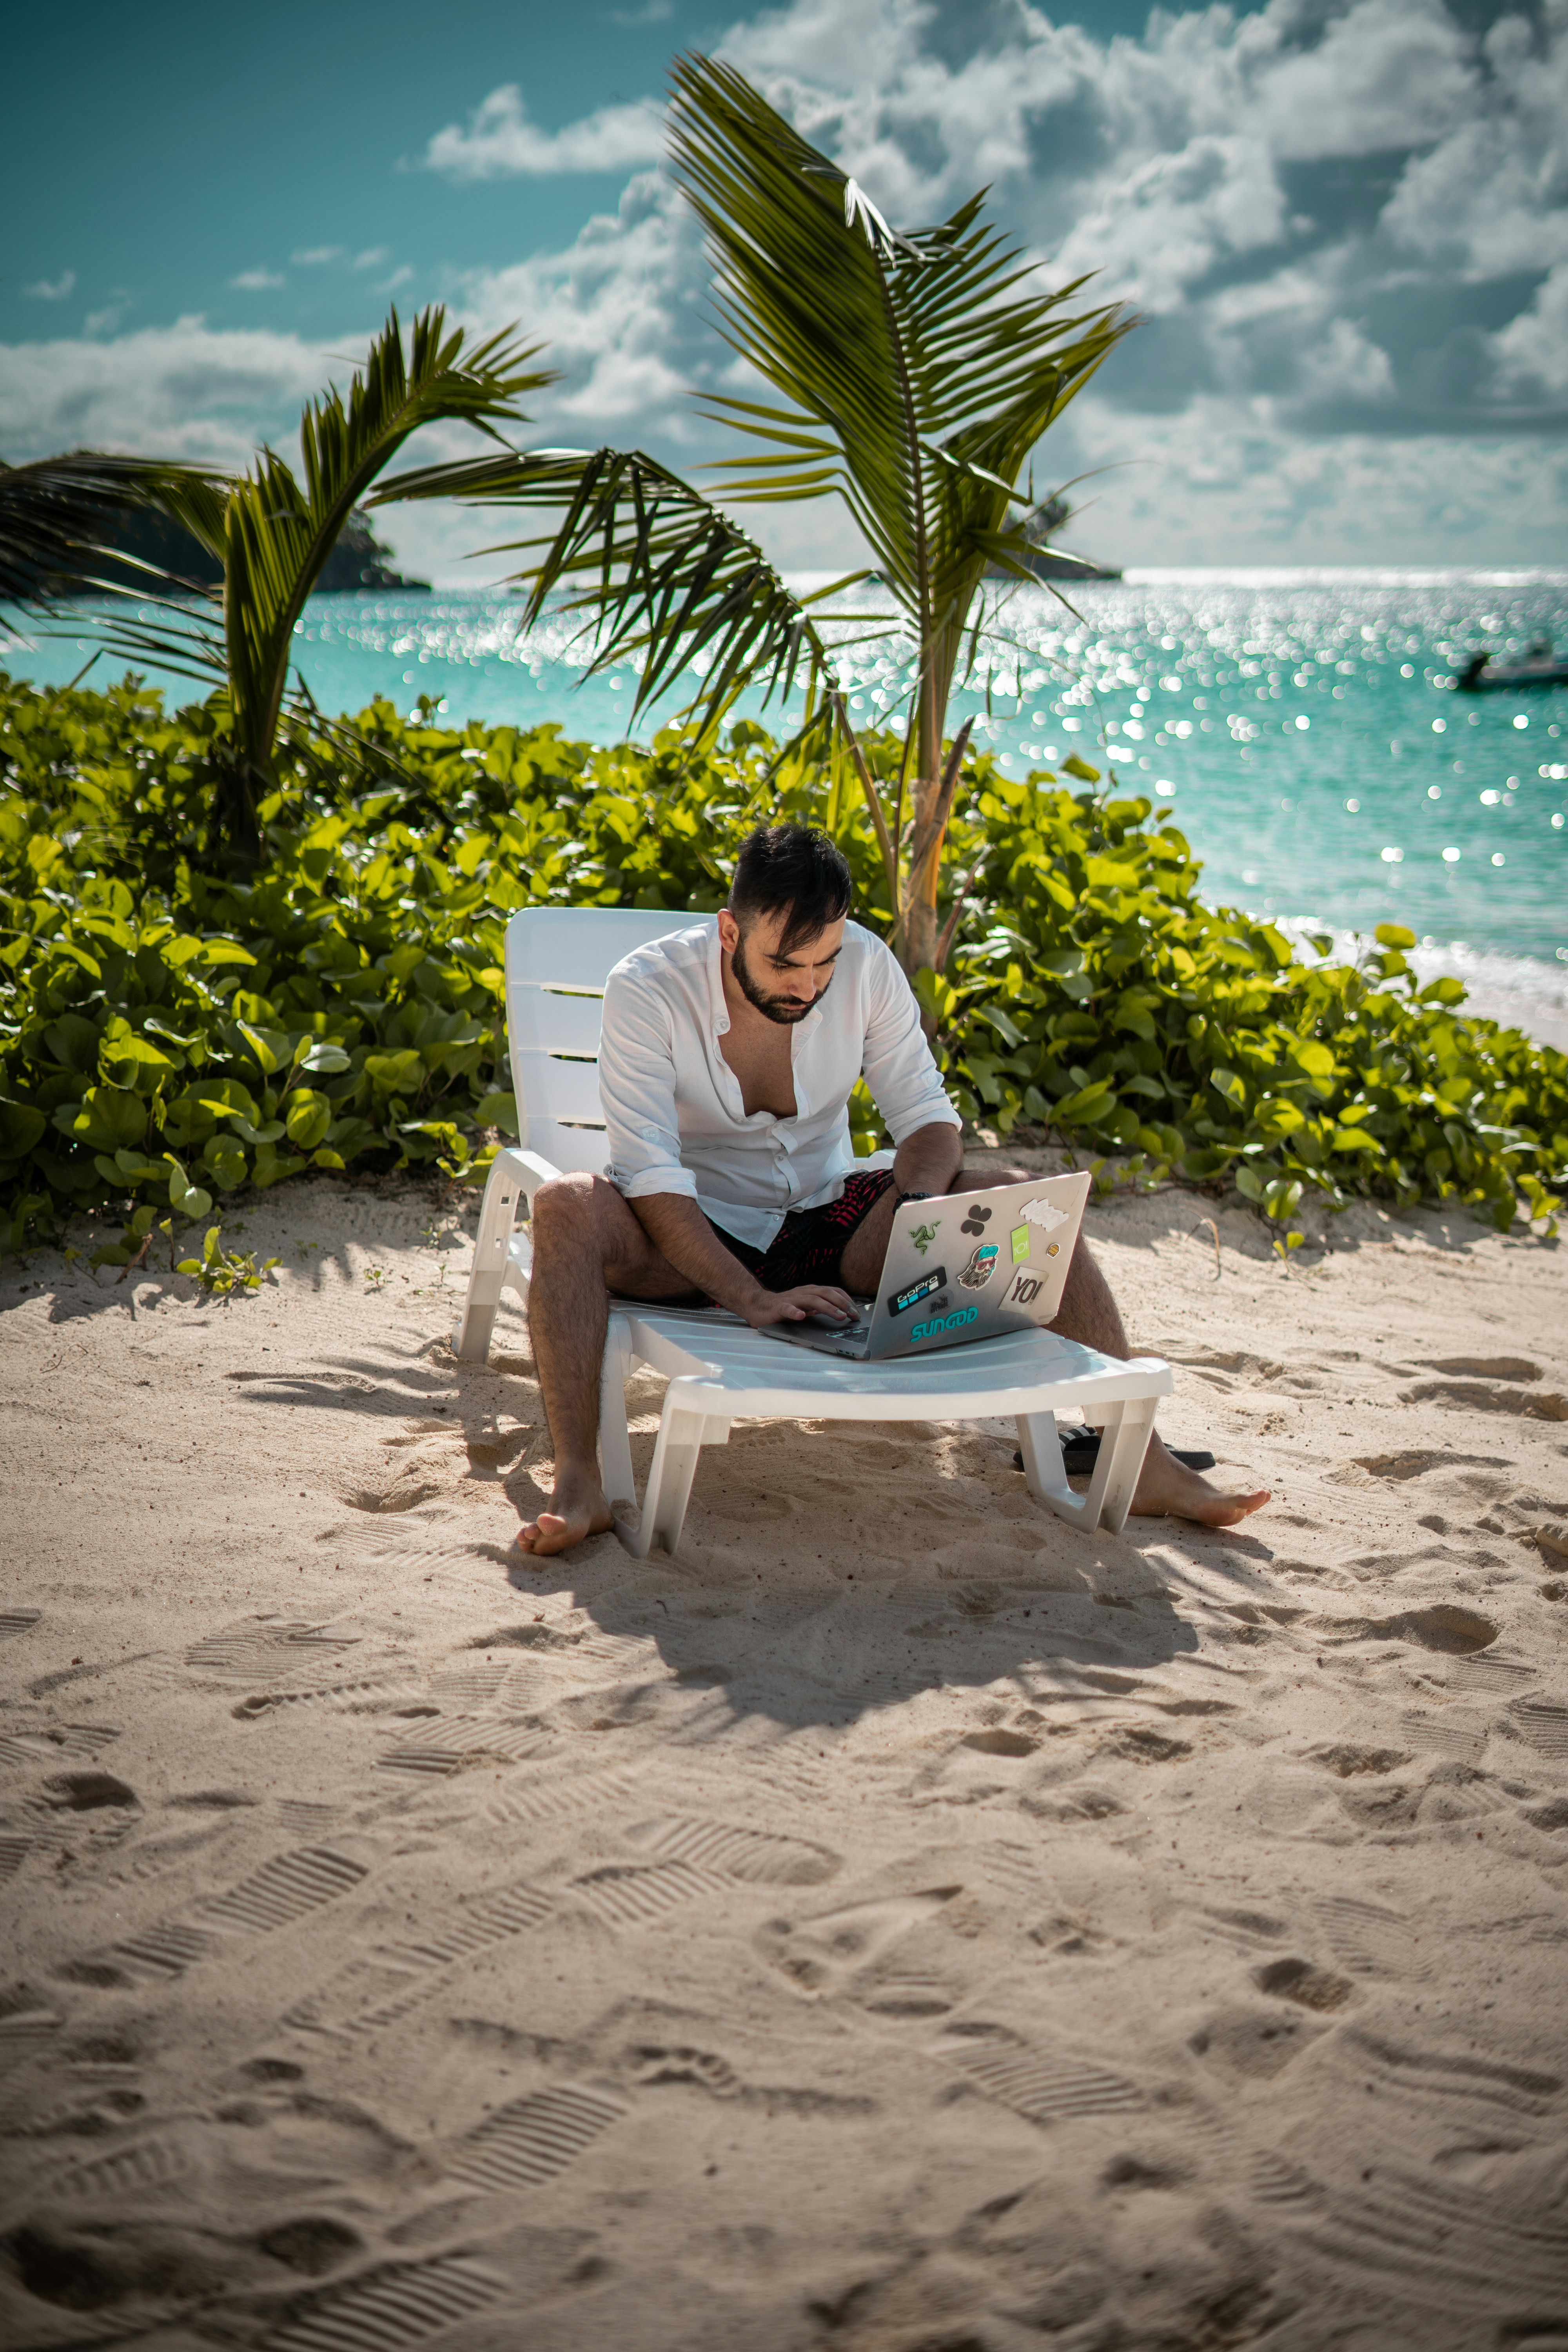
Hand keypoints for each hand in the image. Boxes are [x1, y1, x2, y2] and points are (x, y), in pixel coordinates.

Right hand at [742, 1280, 859, 1328]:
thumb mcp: (807, 1307)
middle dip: (842, 1303)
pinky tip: (801, 1316)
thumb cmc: (785, 1307)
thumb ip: (821, 1308)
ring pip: (812, 1300)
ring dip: (827, 1307)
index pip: (833, 1291)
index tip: (857, 1312)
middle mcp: (803, 1293)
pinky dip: (795, 1312)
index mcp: (811, 1292)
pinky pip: (787, 1308)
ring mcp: (791, 1299)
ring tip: (839, 1315)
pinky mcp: (778, 1307)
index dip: (846, 1300)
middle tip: (853, 1315)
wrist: (758, 1305)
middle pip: (826, 1293)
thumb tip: (842, 1313)